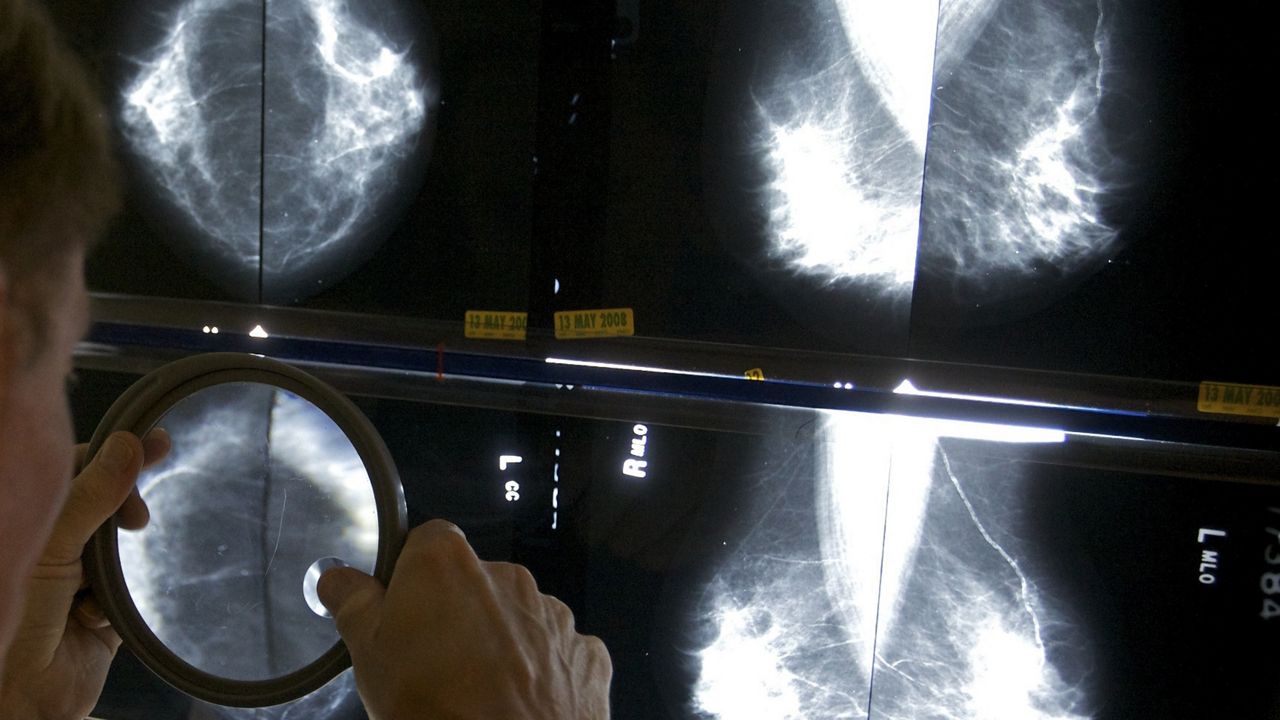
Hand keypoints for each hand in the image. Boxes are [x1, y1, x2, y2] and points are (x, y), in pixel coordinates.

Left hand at [0, 430, 168, 719]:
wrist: (23, 695)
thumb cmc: (16, 613)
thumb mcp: (52, 544)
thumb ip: (91, 494)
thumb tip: (128, 443)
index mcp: (27, 518)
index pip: (74, 467)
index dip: (113, 455)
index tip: (157, 444)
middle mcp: (48, 543)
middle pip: (101, 502)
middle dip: (123, 505)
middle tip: (145, 510)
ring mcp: (72, 577)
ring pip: (116, 546)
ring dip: (115, 562)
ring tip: (108, 572)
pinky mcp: (96, 612)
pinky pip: (123, 592)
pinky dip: (112, 603)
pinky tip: (93, 618)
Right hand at [318, 520, 612, 719]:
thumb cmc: (435, 709)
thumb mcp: (369, 655)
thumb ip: (354, 604)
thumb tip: (336, 578)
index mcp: (448, 563)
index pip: (426, 543)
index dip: (411, 580)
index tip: (400, 616)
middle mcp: (507, 576)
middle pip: (474, 582)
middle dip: (457, 615)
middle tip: (433, 666)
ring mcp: (553, 613)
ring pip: (517, 618)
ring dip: (500, 644)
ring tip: (476, 693)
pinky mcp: (585, 653)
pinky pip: (557, 652)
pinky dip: (541, 672)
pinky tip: (518, 703)